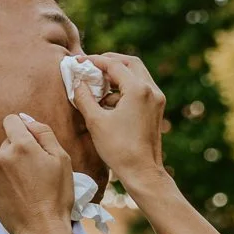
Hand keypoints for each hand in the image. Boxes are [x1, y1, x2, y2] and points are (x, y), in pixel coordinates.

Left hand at [0, 113, 74, 233]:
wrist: (42, 230)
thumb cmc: (57, 195)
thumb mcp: (62, 159)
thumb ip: (44, 133)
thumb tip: (27, 120)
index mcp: (21, 145)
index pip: (11, 120)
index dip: (23, 129)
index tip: (32, 143)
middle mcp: (1, 156)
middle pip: (7, 142)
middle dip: (20, 150)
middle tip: (36, 171)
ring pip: (1, 160)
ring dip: (11, 167)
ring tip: (27, 186)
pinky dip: (4, 182)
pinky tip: (18, 195)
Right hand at [69, 53, 166, 186]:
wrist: (142, 172)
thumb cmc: (119, 149)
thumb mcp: (95, 121)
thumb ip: (84, 97)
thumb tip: (77, 82)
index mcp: (138, 89)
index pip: (114, 65)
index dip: (94, 61)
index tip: (79, 61)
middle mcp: (151, 90)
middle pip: (130, 63)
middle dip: (110, 62)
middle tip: (92, 66)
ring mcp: (156, 100)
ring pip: (137, 75)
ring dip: (118, 75)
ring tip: (98, 84)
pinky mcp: (156, 110)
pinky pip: (140, 89)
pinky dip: (125, 88)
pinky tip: (109, 100)